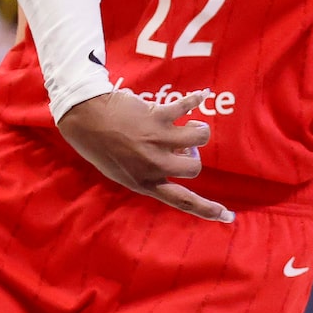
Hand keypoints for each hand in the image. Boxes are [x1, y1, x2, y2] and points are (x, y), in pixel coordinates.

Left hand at [57, 89, 229, 222]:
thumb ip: (151, 171)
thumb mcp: (124, 170)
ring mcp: (157, 141)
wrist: (85, 120)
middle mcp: (154, 165)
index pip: (182, 201)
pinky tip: (201, 95)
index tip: (227, 216)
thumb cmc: (102, 146)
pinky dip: (195, 99)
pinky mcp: (157, 117)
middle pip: (195, 167)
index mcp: (145, 182)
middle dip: (193, 156)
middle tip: (181, 146)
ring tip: (189, 125)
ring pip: (199, 137)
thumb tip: (183, 154)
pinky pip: (185, 106)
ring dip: (198, 131)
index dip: (207, 209)